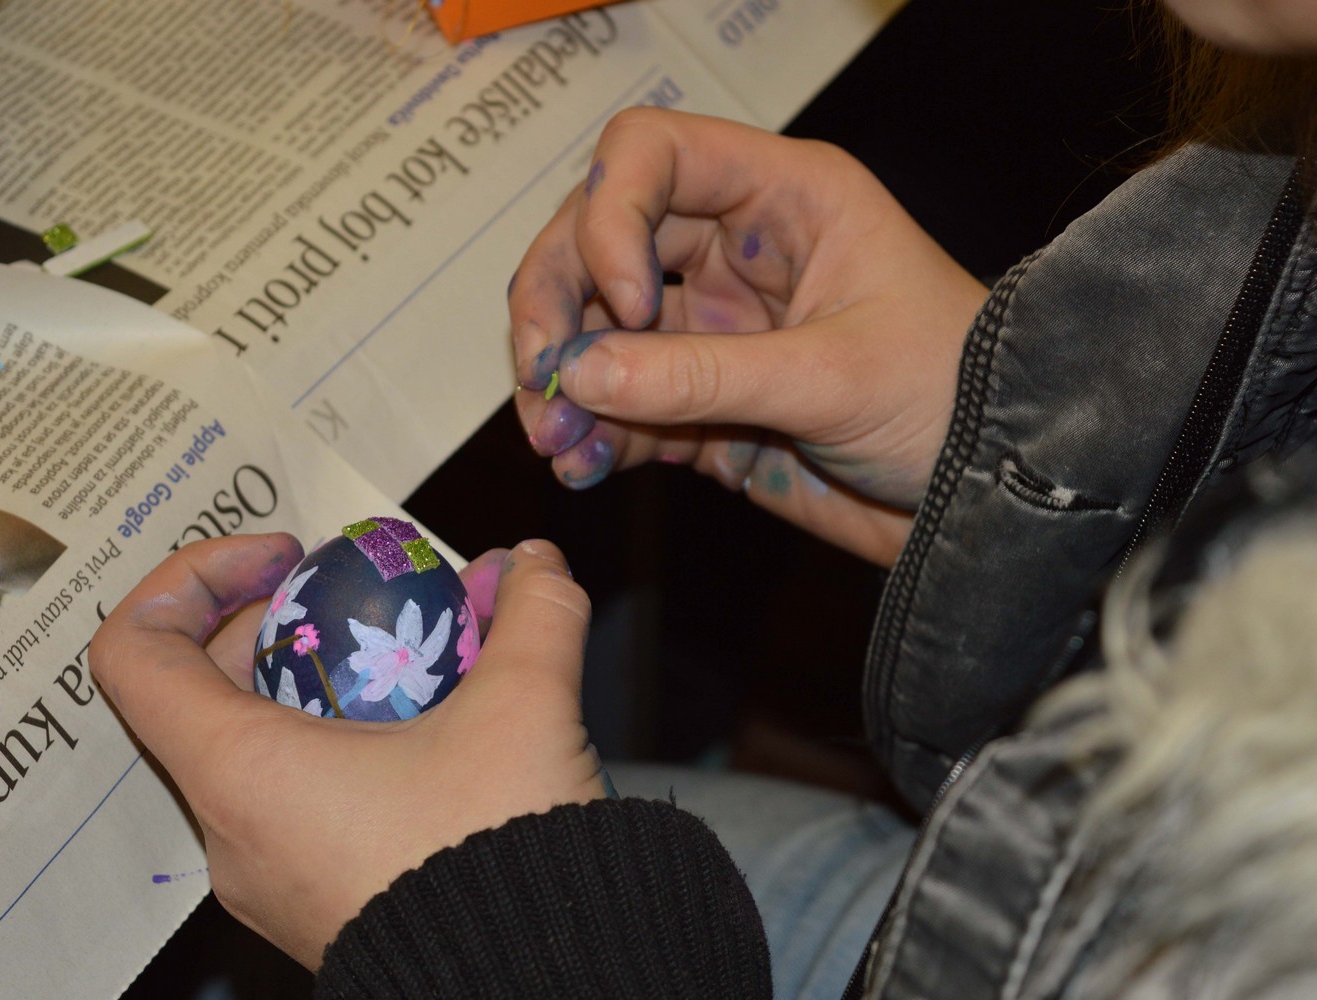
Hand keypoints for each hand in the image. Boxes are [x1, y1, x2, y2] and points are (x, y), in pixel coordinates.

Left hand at [89, 533, 601, 968]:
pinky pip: (295, 800)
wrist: (538, 989)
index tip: (283, 558)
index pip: (136, 651)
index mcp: (243, 771)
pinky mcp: (313, 903)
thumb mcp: (527, 707)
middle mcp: (234, 830)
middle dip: (282, 620)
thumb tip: (530, 561)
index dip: (192, 575)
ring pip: (255, 747)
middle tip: (366, 597)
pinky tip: (432, 730)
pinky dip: (342, 744)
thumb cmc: (497, 860)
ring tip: (415, 661)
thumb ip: (533, 612)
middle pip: (202, 690)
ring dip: (322, 683)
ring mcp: (268, 876)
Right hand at [510, 109, 988, 564]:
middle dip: (557, 303)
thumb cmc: (958, 403)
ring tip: (558, 442)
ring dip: (562, 380)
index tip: (621, 303)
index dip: (609, 217)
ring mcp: (712, 329)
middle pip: (597, 239)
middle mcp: (734, 250)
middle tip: (544, 376)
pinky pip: (621, 405)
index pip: (649, 154)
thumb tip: (577, 373)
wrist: (992, 505)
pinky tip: (584, 467)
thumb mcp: (831, 378)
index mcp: (781, 199)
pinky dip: (592, 434)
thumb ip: (699, 376)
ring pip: (596, 328)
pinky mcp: (702, 405)